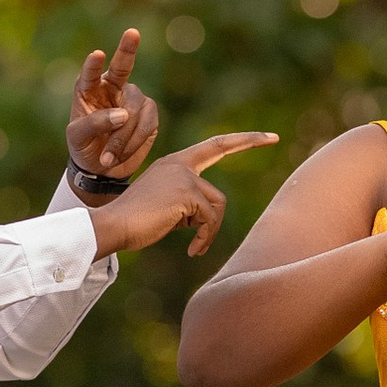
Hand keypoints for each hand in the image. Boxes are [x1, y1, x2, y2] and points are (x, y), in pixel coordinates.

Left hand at [67, 26, 159, 183]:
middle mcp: (112, 88)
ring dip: (122, 138)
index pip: (91, 74)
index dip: (94, 65)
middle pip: (122, 67)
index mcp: (89, 88)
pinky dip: (133, 142)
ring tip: (107, 158)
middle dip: (127, 50)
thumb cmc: (84, 147)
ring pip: (134, 111)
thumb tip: (122, 115)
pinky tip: (121, 155)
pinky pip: (146, 125)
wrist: (101, 168)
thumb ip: (94, 124)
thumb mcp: (78, 137)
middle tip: (132, 32)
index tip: (97, 55)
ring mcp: (133, 99)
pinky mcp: (149, 115)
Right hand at [88, 131, 275, 258]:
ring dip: (209, 230)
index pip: (213, 146)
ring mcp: (184, 177)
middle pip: (219, 178)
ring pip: (217, 205)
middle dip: (250, 143)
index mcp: (174, 164)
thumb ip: (186, 203)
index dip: (240, 141)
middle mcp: (180, 165)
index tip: (265, 136)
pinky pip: (209, 221)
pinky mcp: (187, 194)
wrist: (112, 226)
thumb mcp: (165, 208)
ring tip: (194, 245)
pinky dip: (204, 238)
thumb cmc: (134, 223)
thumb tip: (208, 216)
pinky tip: (192, 250)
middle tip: (274, 138)